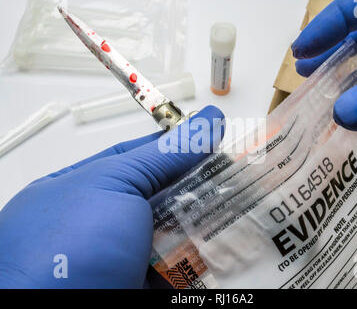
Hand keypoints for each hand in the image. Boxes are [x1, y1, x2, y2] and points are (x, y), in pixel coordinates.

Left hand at [0, 106, 224, 287]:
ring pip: (174, 234)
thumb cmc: (65, 251)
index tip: (213, 141)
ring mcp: (120, 257)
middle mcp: (102, 222)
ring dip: (205, 225)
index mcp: (83, 187)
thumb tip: (207, 121)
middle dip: (200, 187)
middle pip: (162, 196)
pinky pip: (178, 271)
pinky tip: (224, 250)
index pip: (139, 156)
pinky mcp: (139, 286)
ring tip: (240, 210)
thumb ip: (165, 155)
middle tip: (236, 177)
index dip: (178, 147)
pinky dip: (200, 262)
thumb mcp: (115, 186)